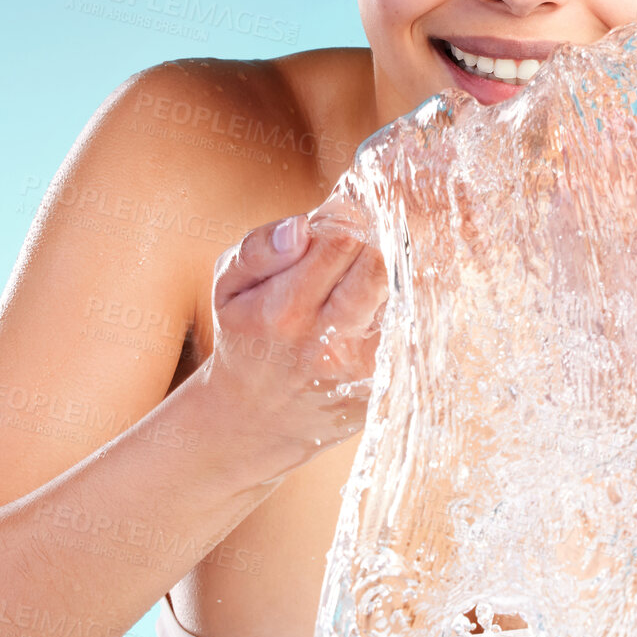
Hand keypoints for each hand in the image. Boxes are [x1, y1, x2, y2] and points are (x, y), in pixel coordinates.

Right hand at [200, 198, 387, 483]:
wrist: (257, 417)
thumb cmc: (247, 335)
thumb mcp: (228, 287)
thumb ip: (258, 247)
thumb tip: (301, 228)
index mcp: (282, 311)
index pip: (342, 239)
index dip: (342, 220)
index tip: (333, 224)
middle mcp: (327, 341)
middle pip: (378, 264)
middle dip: (367, 246)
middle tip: (348, 254)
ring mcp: (362, 367)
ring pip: (400, 294)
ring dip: (384, 279)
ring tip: (356, 284)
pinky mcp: (385, 382)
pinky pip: (409, 326)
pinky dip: (396, 310)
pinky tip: (371, 314)